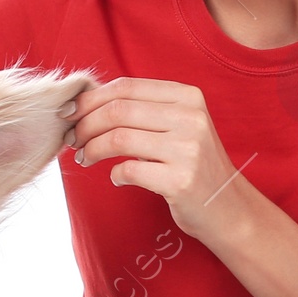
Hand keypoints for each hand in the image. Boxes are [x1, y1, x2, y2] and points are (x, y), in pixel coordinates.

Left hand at [65, 76, 253, 242]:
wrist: (228, 208)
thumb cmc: (195, 165)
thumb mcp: (179, 126)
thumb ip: (144, 110)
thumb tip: (86, 104)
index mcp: (188, 97)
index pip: (126, 87)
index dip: (90, 99)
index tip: (69, 113)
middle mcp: (191, 119)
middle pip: (118, 111)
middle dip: (84, 124)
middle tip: (72, 139)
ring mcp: (188, 150)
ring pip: (118, 139)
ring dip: (91, 149)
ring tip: (84, 158)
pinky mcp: (180, 181)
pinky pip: (128, 171)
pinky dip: (114, 174)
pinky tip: (116, 178)